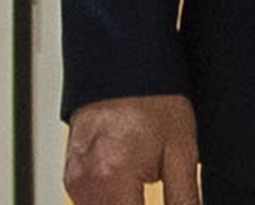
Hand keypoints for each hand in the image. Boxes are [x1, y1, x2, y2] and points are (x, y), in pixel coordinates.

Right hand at [63, 94, 200, 204]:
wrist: (125, 64)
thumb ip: (183, 199)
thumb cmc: (154, 100)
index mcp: (113, 177)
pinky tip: (133, 197)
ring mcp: (74, 182)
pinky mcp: (71, 178)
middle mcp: (85, 183)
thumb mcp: (181, 151)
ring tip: (145, 193)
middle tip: (166, 200)